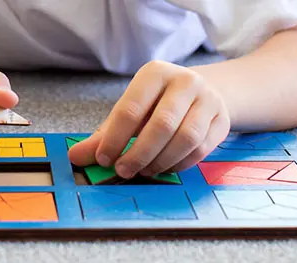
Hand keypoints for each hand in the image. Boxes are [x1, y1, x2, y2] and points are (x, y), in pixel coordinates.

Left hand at [68, 60, 230, 177]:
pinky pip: (201, 149)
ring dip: (161, 161)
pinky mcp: (222, 120)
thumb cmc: (156, 104)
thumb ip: (103, 136)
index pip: (131, 109)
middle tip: (123, 171)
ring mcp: (208, 99)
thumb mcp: (129, 112)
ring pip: (185, 138)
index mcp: (155, 73)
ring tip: (144, 170)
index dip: (115, 139)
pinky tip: (164, 168)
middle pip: (161, 125)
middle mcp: (185, 81)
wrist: (201, 92)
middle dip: (139, 154)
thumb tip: (74, 158)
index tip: (104, 159)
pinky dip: (179, 164)